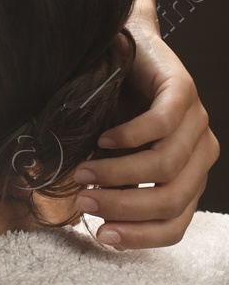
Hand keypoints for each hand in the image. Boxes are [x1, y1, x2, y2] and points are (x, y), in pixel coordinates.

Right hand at [73, 20, 217, 247]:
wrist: (119, 48)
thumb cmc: (112, 108)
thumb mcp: (112, 157)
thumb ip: (112, 185)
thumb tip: (89, 217)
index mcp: (189, 176)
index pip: (176, 222)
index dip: (141, 236)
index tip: (101, 235)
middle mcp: (200, 153)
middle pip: (172, 199)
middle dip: (124, 207)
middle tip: (84, 199)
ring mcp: (196, 121)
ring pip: (165, 166)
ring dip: (117, 173)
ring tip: (84, 170)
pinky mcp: (183, 91)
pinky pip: (162, 124)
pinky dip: (129, 137)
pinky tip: (104, 138)